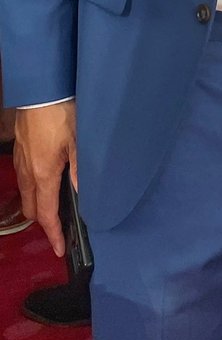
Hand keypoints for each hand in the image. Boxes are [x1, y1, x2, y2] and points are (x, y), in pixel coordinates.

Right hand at [14, 101, 76, 256]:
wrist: (42, 90)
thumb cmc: (61, 114)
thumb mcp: (79, 142)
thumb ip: (80, 170)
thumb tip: (83, 194)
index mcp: (44, 175)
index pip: (47, 214)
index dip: (54, 234)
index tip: (60, 249)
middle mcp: (28, 172)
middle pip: (32, 208)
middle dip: (44, 221)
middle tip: (61, 226)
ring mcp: (21, 161)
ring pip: (26, 193)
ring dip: (38, 203)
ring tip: (56, 205)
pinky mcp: (20, 149)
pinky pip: (24, 177)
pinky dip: (34, 186)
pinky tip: (47, 179)